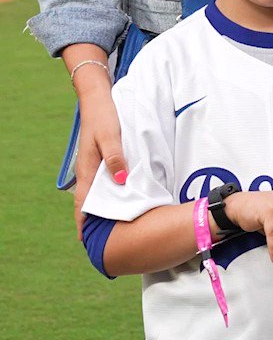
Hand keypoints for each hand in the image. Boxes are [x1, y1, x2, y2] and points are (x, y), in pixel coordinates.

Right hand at [73, 78, 128, 240]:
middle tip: (104, 239)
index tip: (86, 241)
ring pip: (96, 191)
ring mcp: (93, 164)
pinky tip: (119, 196)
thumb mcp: (111, 136)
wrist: (99, 98)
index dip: (84, 221)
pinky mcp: (101, 157)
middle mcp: (88, 170)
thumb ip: (115, 157)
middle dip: (94, 219)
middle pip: (89, 201)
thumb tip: (120, 181)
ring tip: (113, 223)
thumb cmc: (105, 117)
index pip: (83, 202)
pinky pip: (103, 180)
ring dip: (102, 206)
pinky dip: (108, 192)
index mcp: (87, 169)